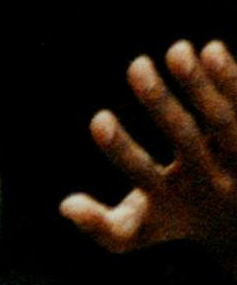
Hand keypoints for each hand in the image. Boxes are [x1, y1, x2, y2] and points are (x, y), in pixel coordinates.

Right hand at [62, 39, 236, 261]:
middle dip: (159, 102)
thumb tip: (65, 205)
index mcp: (173, 204)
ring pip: (219, 118)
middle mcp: (209, 181)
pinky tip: (211, 48)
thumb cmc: (170, 220)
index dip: (120, 148)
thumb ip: (97, 225)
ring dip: (198, 83)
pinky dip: (229, 77)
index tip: (97, 118)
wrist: (235, 221)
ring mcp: (236, 157)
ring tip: (176, 49)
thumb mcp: (132, 235)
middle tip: (136, 65)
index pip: (142, 174)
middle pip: (184, 138)